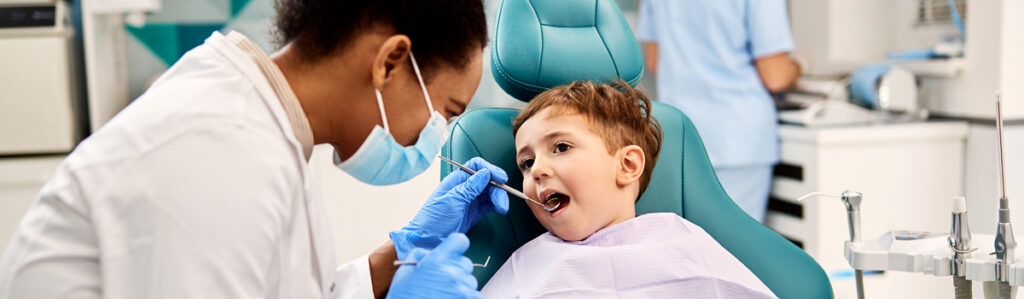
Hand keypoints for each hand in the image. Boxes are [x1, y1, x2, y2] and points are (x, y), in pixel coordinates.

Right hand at [386, 233, 479, 298]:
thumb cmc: (404, 296)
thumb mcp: (406, 270)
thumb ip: (421, 255)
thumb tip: (431, 253)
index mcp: (436, 260)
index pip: (460, 241)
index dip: (456, 246)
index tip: (452, 252)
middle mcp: (451, 273)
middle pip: (465, 262)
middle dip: (456, 269)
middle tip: (442, 279)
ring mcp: (460, 289)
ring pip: (470, 280)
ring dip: (461, 285)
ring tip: (444, 292)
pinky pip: (474, 294)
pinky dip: (466, 296)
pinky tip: (451, 297)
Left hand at [390, 157, 509, 258]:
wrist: (426, 242)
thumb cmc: (432, 220)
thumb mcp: (452, 201)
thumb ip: (469, 187)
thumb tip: (485, 173)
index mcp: (455, 180)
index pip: (476, 166)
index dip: (490, 169)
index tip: (501, 178)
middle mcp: (463, 188)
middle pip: (486, 180)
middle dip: (497, 188)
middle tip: (502, 201)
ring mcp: (469, 200)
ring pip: (489, 192)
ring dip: (499, 198)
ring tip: (502, 209)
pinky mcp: (473, 212)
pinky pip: (488, 204)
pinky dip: (496, 205)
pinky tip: (500, 209)